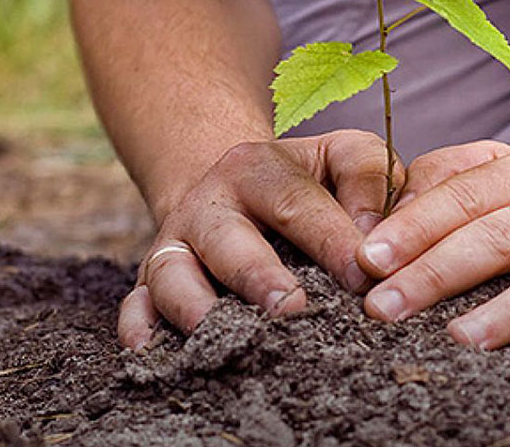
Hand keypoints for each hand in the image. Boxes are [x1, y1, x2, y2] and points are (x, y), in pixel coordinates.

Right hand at [118, 129, 403, 349]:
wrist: (233, 187)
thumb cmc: (306, 182)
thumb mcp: (340, 156)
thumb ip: (368, 179)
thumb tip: (375, 239)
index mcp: (257, 167)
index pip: (297, 203)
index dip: (331, 240)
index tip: (364, 277)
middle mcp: (208, 204)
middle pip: (228, 240)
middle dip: (260, 277)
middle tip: (294, 309)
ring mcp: (174, 244)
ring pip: (172, 275)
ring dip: (198, 308)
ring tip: (233, 340)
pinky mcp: (149, 281)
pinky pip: (134, 305)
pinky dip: (138, 328)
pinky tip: (151, 354)